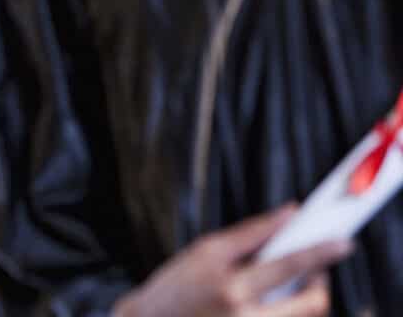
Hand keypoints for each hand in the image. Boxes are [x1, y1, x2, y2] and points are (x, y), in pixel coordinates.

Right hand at [114, 205, 352, 316]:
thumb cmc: (176, 286)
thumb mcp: (205, 250)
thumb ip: (250, 233)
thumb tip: (288, 214)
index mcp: (231, 286)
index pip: (287, 264)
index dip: (319, 252)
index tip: (344, 242)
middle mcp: (245, 316)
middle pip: (312, 304)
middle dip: (320, 283)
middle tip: (313, 270)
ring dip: (305, 299)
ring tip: (285, 286)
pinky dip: (287, 312)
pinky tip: (270, 303)